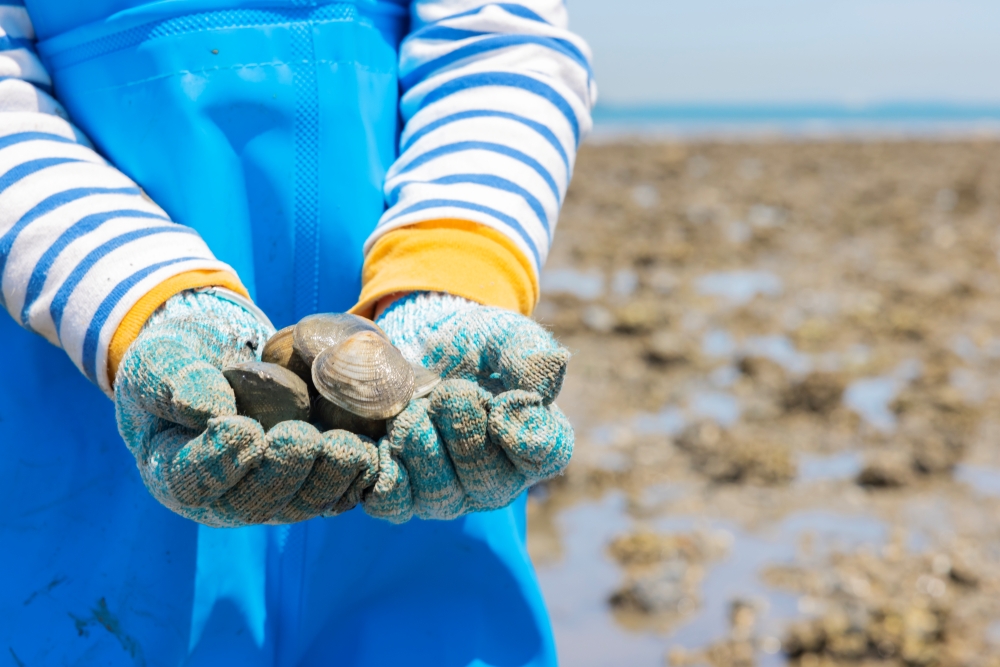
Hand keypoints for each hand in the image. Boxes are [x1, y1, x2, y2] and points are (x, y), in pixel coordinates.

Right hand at [114, 290, 376, 526]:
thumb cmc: (177, 361)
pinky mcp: (308, 483)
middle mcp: (223, 495)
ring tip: (348, 448)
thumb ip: (173, 382)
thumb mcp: (158, 360)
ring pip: (300, 503)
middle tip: (304, 439)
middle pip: (253, 503)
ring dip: (328, 479)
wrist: (217, 361)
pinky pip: (334, 491)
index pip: (190, 481)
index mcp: (174, 471)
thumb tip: (208, 409)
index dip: (217, 461)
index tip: (244, 430)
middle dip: (283, 473)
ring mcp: (269, 494)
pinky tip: (373, 453)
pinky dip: (355, 476)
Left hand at [364, 292, 573, 521]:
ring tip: (413, 408)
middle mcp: (498, 479)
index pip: (545, 456)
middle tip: (448, 390)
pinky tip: (384, 437)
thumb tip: (554, 364)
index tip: (501, 400)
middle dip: (462, 425)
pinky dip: (384, 468)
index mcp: (535, 442)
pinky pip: (393, 501)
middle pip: (487, 480)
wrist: (414, 346)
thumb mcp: (504, 336)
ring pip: (439, 494)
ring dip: (420, 440)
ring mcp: (452, 494)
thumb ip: (529, 352)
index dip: (521, 432)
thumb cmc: (471, 344)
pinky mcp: (406, 496)